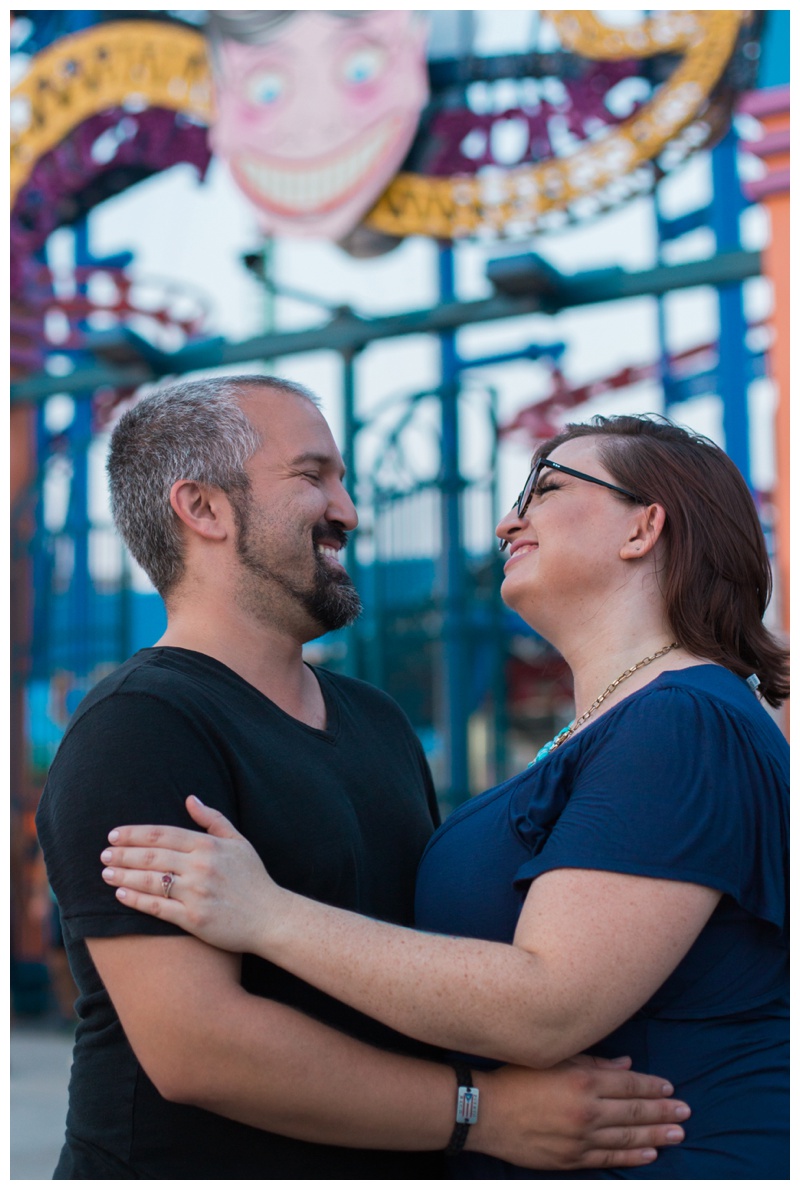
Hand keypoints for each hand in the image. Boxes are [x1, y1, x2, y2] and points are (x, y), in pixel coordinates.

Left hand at [100, 796, 285, 954]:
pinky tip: (121, 894)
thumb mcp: (238, 842)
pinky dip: (136, 900)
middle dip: (123, 853)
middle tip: (103, 853)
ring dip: (124, 875)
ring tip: (105, 872)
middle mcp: (201, 866)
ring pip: (151, 881)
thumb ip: (212, 819)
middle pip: (152, 856)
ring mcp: (197, 893)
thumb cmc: (253, 879)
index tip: (114, 834)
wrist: (270, 918)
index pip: (163, 834)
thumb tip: (190, 799)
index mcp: (209, 845)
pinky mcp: (194, 919)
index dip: (135, 833)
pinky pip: (158, 908)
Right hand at [472, 1055, 688, 1169]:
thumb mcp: (554, 1059)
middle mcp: (587, 1110)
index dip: (652, 1087)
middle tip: (685, 1114)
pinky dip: (632, 1157)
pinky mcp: (571, 1159)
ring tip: (678, 1135)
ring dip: (655, 1136)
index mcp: (583, 1080)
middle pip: (634, 1111)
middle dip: (662, 1112)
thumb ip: (593, 1062)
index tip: (670, 1089)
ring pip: (627, 1138)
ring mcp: (581, 1138)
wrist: (486, 1112)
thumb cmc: (517, 1077)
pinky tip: (650, 1154)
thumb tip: (627, 1066)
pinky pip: (609, 1159)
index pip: (629, 1084)